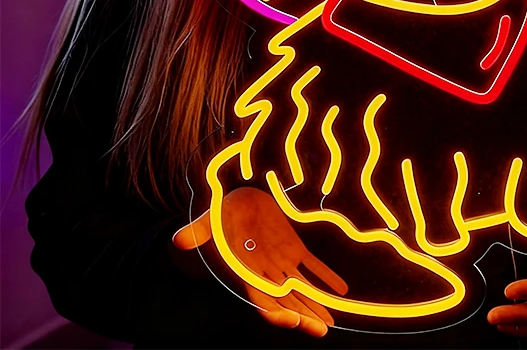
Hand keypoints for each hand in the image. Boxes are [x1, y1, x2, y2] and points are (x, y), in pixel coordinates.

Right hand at [173, 186, 347, 337]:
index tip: (293, 322)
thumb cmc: (220, 215)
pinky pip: (311, 265)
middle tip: (323, 331)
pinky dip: (325, 276)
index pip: (261, 298)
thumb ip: (197, 232)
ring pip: (301, 288)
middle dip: (303, 316)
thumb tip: (178, 239)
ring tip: (333, 321)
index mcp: (246, 271)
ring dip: (317, 303)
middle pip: (286, 300)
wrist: (236, 203)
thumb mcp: (209, 221)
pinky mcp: (292, 247)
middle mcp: (265, 272)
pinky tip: (341, 288)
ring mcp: (280, 261)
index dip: (276, 311)